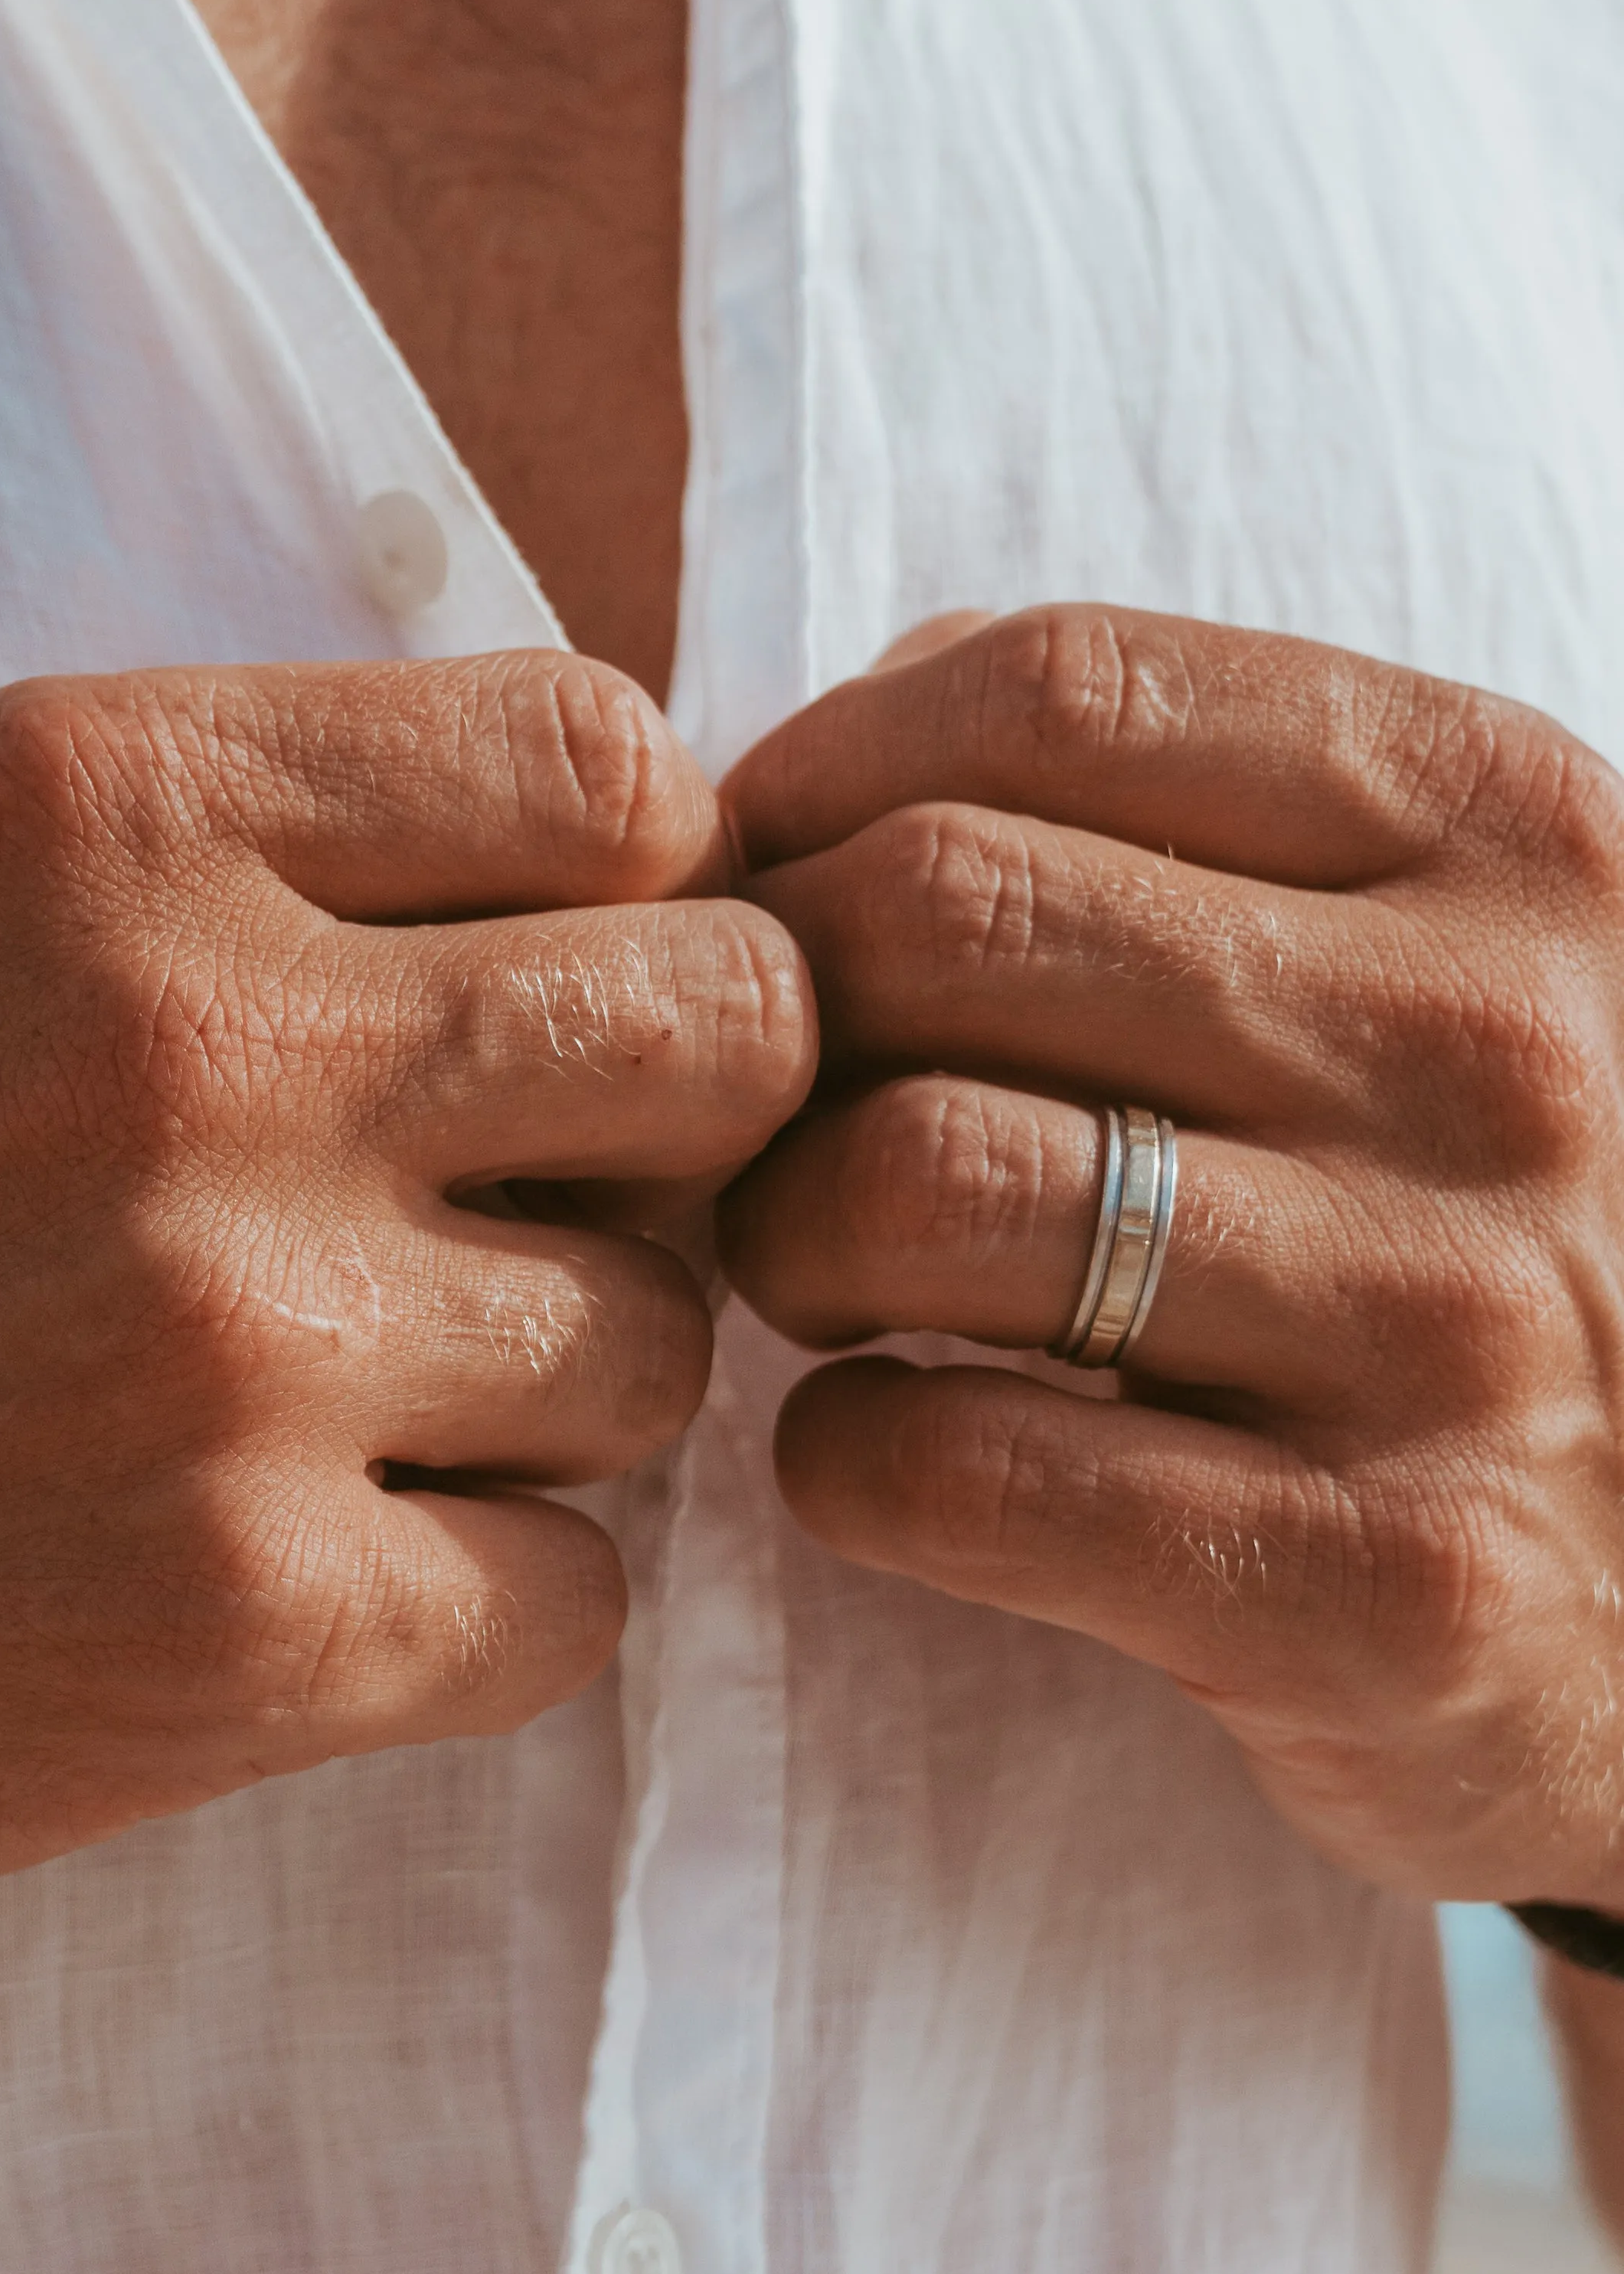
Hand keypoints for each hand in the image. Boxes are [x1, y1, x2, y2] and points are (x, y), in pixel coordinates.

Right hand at [0, 654, 808, 1932]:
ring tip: (354, 1423)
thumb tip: (624, 890)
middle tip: (523, 1217)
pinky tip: (315, 1581)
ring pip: (664, 1348)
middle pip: (734, 1037)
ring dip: (550, 1398)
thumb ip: (264, 844)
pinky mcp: (244, 1625)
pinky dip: (490, 1603)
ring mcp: (232, 1347)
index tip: (549, 1008)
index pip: (620, 768)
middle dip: (667, 1139)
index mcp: (114, 808)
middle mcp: (199, 1046)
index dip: (644, 900)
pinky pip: (585, 1599)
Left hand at [716, 604, 1623, 1908]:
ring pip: (914, 1176)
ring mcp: (1452, 1327)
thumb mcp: (1446, 960)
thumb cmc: (1499, 1233)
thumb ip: (1189, 808)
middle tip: (759, 1116)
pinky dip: (839, 1456)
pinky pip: (949, 1465)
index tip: (755, 885)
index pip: (1059, 690)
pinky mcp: (1375, 1583)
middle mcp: (1502, 1056)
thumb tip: (872, 705)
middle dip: (766, 1014)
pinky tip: (886, 1450)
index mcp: (1518, 840)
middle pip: (938, 912)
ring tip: (819, 1278)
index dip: (821, 773)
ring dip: (778, 1232)